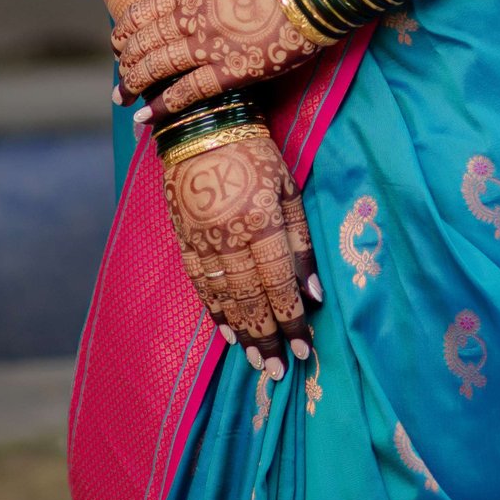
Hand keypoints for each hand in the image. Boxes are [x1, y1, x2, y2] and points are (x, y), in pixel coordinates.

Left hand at [112, 0, 320, 118]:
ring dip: (135, 84)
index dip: (126, 30)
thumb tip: (199, 5)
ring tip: (122, 99)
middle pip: (145, 41)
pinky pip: (188, 90)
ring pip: (157, 65)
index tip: (118, 45)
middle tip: (118, 82)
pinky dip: (163, 105)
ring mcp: (210, 46)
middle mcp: (194, 19)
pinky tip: (146, 117)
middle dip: (125, 63)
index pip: (145, 12)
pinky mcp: (232, 70)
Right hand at [164, 123, 320, 370]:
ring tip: (259, 360)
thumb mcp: (289, 190)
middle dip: (269, 337)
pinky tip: (228, 332)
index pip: (280, 284)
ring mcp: (203, 241)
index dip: (292, 320)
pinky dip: (215, 311)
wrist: (201, 129)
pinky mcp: (184, 240)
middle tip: (281, 370)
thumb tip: (315, 293)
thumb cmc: (256, 156)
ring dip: (243, 332)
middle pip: (251, 299)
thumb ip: (302, 242)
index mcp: (261, 221)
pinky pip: (200, 285)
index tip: (305, 349)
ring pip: (225, 298)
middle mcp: (230, 237)